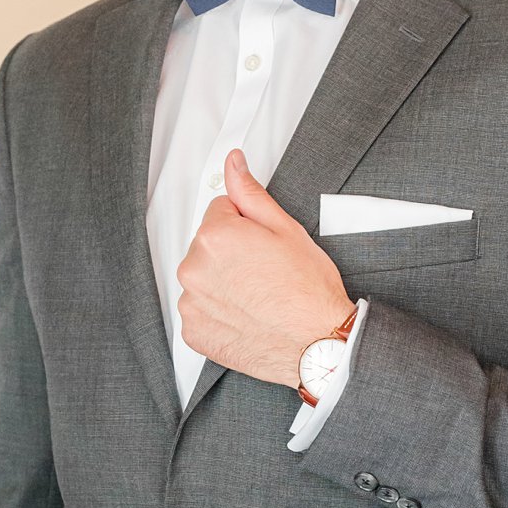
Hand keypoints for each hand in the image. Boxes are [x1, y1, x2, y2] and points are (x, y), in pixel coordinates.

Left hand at [176, 148, 355, 388]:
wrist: (316, 344)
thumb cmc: (307, 290)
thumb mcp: (285, 229)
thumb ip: (250, 193)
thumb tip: (233, 163)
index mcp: (214, 236)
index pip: (220, 212)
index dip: (247, 227)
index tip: (264, 247)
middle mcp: (194, 268)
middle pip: (208, 246)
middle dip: (231, 254)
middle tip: (265, 273)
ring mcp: (191, 303)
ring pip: (204, 279)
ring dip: (223, 284)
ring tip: (258, 297)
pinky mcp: (193, 332)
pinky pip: (201, 311)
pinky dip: (219, 313)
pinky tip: (247, 316)